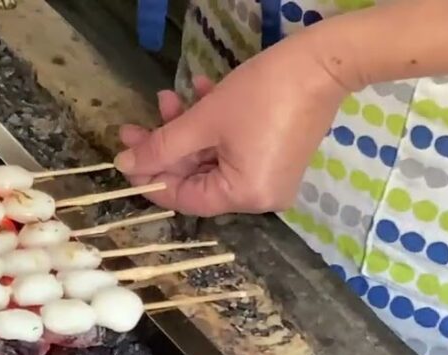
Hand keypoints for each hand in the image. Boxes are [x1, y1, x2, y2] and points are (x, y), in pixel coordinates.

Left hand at [114, 35, 349, 216]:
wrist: (322, 62)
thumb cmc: (261, 94)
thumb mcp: (203, 120)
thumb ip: (160, 147)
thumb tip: (125, 166)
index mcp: (244, 197)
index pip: (183, 198)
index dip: (150, 178)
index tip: (125, 156)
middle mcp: (259, 197)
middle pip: (195, 178)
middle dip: (165, 146)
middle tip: (132, 126)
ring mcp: (269, 176)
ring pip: (211, 158)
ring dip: (186, 129)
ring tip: (165, 97)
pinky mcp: (276, 154)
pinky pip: (233, 148)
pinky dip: (212, 125)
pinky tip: (198, 91)